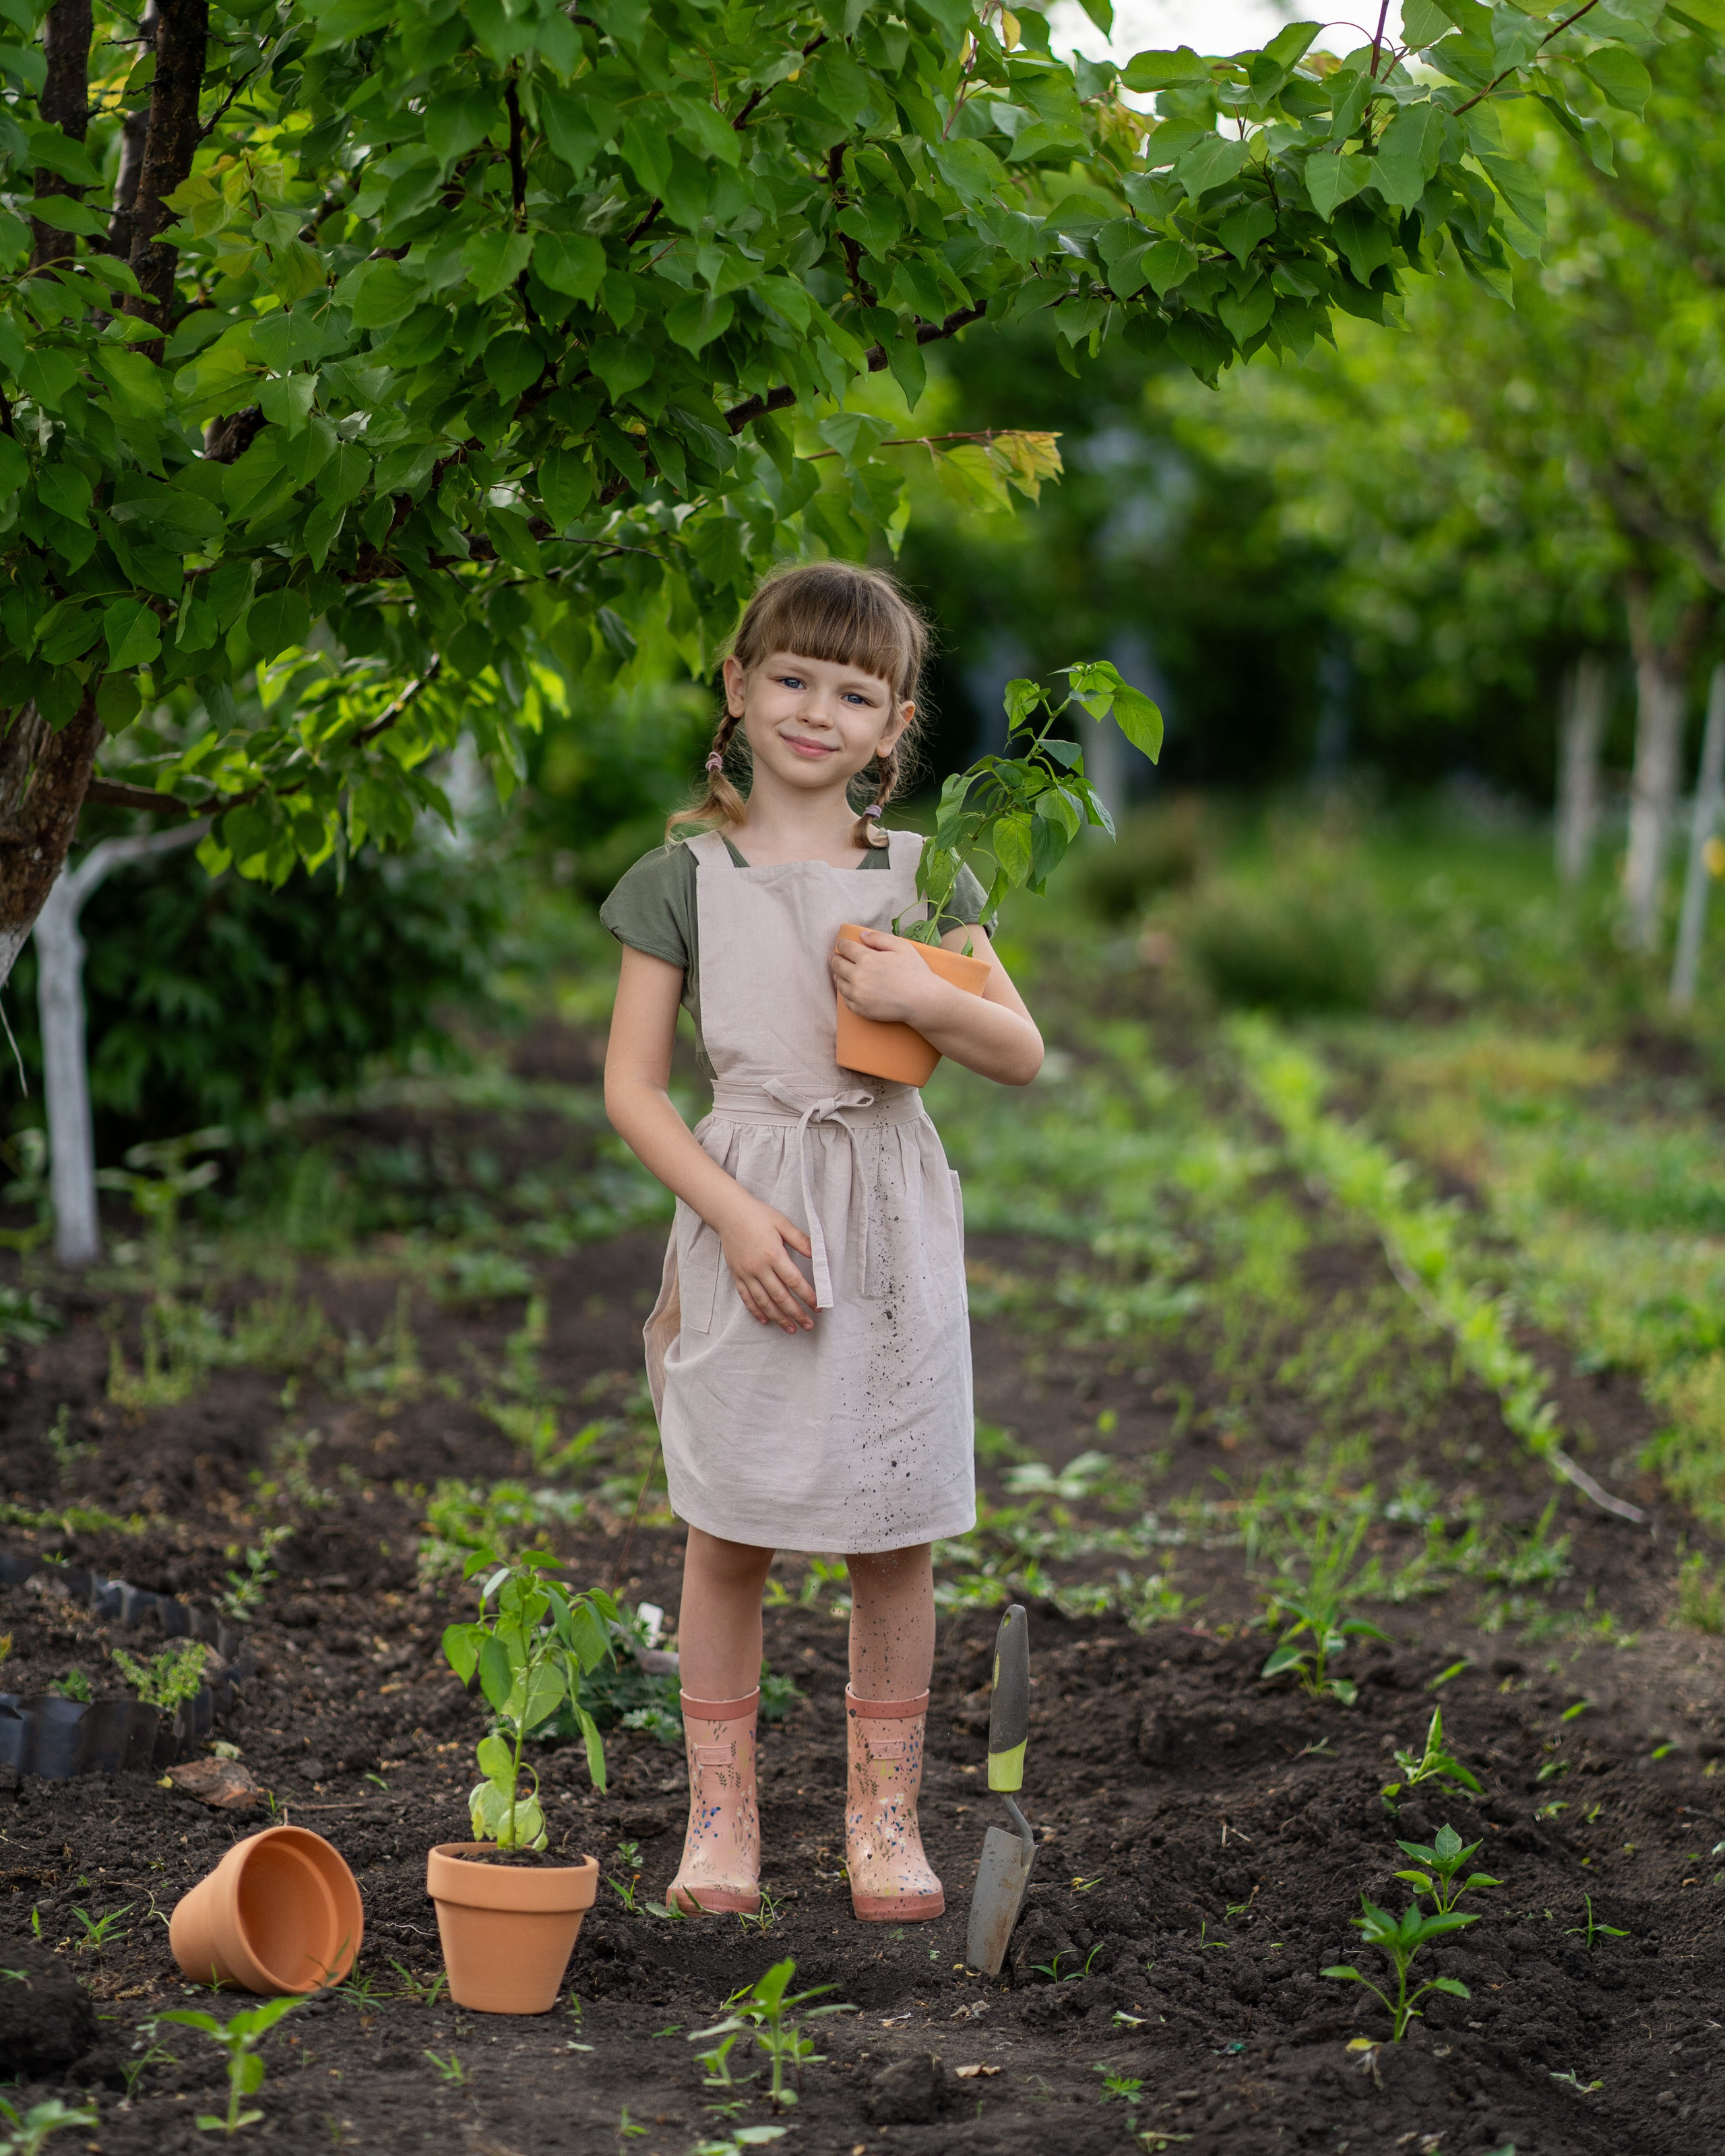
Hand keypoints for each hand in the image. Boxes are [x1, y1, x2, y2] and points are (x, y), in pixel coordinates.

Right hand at [716, 1194, 818, 1331]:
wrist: (729, 1213)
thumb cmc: (758, 1215)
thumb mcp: (782, 1223)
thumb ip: (801, 1240)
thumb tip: (818, 1255)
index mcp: (773, 1254)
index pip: (794, 1281)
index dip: (808, 1296)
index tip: (819, 1306)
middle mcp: (759, 1268)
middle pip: (780, 1297)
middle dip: (796, 1313)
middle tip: (809, 1326)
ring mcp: (746, 1274)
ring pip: (764, 1302)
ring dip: (778, 1318)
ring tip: (791, 1329)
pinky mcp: (736, 1275)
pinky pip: (746, 1298)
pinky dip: (756, 1311)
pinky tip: (766, 1321)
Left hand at [830, 926, 942, 1024]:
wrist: (922, 1001)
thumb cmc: (915, 972)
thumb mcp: (901, 947)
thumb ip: (879, 938)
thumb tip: (862, 935)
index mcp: (867, 959)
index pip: (845, 948)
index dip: (842, 945)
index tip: (841, 945)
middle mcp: (858, 977)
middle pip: (837, 965)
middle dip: (835, 959)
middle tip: (834, 957)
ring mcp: (858, 995)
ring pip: (839, 983)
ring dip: (839, 976)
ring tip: (841, 973)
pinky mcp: (861, 1009)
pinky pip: (846, 1000)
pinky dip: (846, 993)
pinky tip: (851, 989)